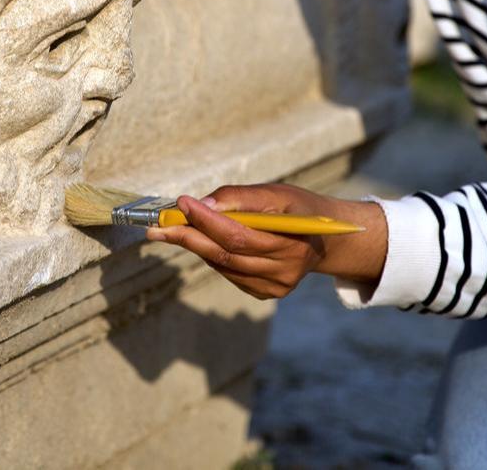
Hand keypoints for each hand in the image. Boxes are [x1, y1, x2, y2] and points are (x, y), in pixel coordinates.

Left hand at [144, 184, 387, 300]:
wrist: (327, 238)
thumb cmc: (299, 208)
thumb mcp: (278, 193)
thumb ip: (242, 197)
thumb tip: (204, 204)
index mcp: (292, 242)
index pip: (239, 235)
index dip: (207, 220)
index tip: (182, 203)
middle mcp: (285, 271)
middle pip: (225, 254)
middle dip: (189, 237)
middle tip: (159, 225)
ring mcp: (276, 287)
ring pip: (224, 266)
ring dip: (196, 246)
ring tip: (173, 229)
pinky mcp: (267, 293)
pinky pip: (230, 273)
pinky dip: (213, 256)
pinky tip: (205, 242)